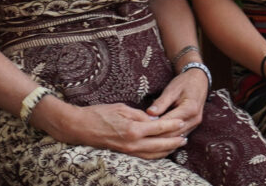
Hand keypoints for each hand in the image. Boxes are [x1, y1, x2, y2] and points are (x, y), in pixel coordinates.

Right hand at [42, 100, 186, 159]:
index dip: (172, 126)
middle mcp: (132, 143)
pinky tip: (161, 151)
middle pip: (160, 145)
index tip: (182, 122)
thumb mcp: (122, 108)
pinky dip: (155, 155)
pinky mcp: (123, 154)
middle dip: (174, 141)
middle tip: (185, 138)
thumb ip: (140, 115)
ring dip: (167, 150)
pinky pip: (143, 157)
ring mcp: (128, 151)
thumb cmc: (99, 114)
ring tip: (177, 145)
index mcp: (133, 129)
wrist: (80, 127)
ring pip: (153, 154)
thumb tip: (154, 119)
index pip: (159, 128)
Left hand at [145, 67, 207, 134]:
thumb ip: (161, 102)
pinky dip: (169, 138)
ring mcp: (195, 123)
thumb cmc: (184, 83)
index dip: (155, 126)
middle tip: (142, 137)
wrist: (199, 80)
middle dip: (158, 136)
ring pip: (177, 137)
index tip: (141, 129)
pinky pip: (180, 135)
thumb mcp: (171, 89)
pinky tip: (158, 139)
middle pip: (173, 133)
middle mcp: (194, 119)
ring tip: (148, 141)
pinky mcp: (193, 125)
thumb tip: (149, 113)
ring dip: (163, 140)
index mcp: (190, 108)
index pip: (169, 122)